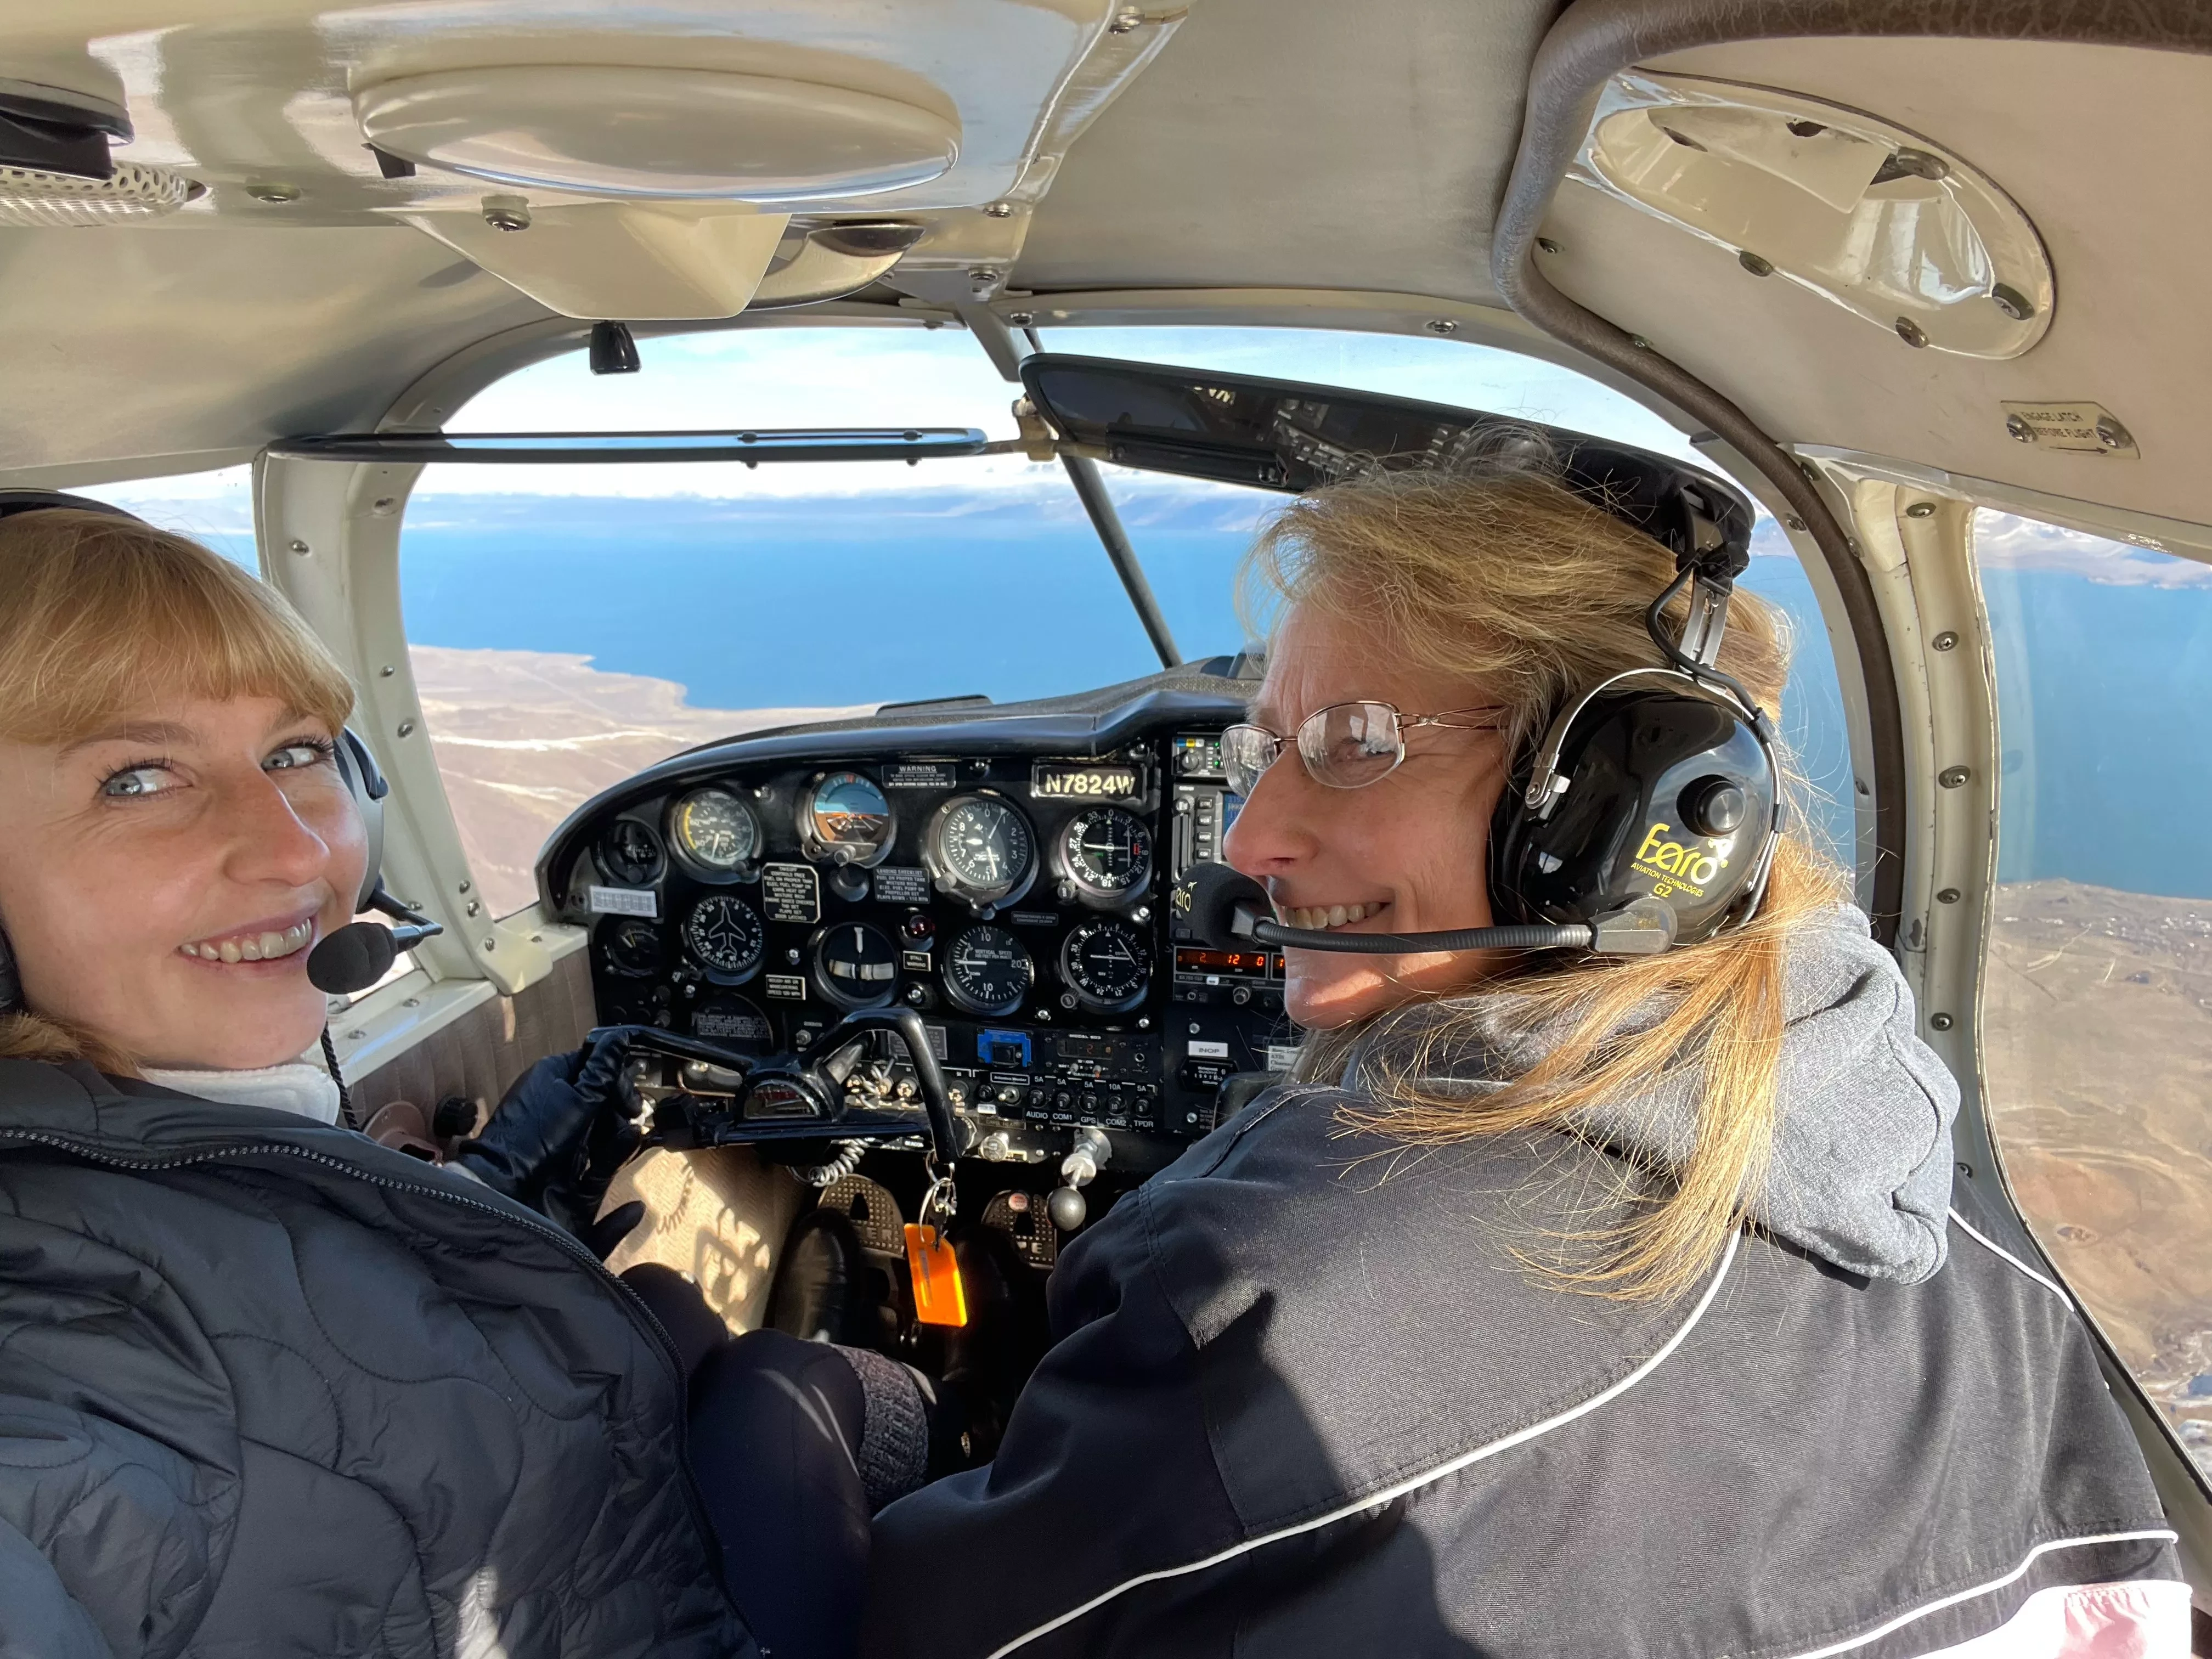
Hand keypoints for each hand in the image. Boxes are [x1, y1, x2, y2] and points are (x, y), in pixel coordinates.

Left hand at [454, 1030, 645, 1255]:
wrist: (508, 1190)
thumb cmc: (535, 1136)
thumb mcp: (577, 1096)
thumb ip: (603, 1069)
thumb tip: (619, 1037)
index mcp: (552, 1079)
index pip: (594, 1067)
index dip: (616, 1078)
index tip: (629, 1094)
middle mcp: (556, 1106)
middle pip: (602, 1099)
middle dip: (620, 1107)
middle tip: (631, 1114)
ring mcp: (562, 1138)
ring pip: (603, 1128)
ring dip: (619, 1130)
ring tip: (627, 1134)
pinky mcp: (569, 1167)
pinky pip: (600, 1157)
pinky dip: (614, 1152)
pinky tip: (625, 1148)